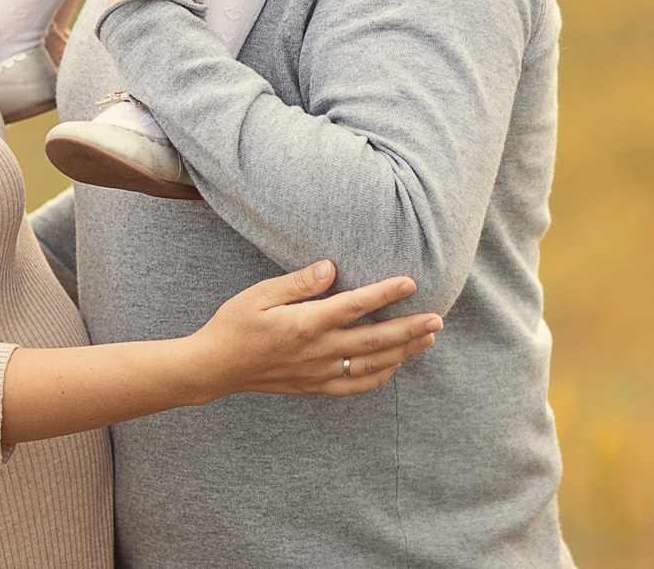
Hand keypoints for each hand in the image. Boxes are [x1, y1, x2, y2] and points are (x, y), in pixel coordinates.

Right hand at [188, 259, 440, 399]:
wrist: (216, 367)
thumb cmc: (235, 323)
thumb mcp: (260, 294)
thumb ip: (299, 282)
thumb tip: (331, 267)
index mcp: (305, 324)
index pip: (355, 306)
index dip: (385, 294)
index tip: (411, 283)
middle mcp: (317, 351)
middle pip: (374, 339)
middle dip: (409, 328)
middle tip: (438, 318)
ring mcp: (318, 373)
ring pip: (371, 364)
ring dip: (403, 352)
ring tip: (427, 339)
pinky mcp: (314, 387)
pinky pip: (355, 385)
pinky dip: (379, 376)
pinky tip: (395, 365)